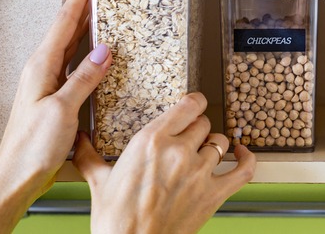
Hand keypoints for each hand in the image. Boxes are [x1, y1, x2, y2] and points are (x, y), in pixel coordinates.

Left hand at [0, 0, 109, 192]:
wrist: (16, 176)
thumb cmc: (32, 148)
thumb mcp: (62, 110)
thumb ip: (83, 79)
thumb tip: (104, 51)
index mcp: (41, 66)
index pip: (65, 21)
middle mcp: (42, 69)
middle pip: (67, 26)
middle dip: (82, 2)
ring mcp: (48, 81)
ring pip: (70, 43)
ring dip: (85, 23)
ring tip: (100, 7)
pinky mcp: (55, 95)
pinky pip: (73, 62)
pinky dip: (87, 49)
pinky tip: (97, 50)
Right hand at [73, 92, 256, 233]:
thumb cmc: (115, 219)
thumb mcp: (98, 180)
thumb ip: (89, 155)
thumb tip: (78, 140)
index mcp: (152, 140)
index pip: (189, 105)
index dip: (194, 103)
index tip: (192, 106)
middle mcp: (179, 151)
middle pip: (203, 124)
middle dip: (196, 129)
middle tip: (188, 139)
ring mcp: (200, 172)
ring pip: (220, 143)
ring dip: (213, 146)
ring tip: (203, 153)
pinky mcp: (214, 193)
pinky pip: (243, 169)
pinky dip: (246, 159)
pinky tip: (241, 154)